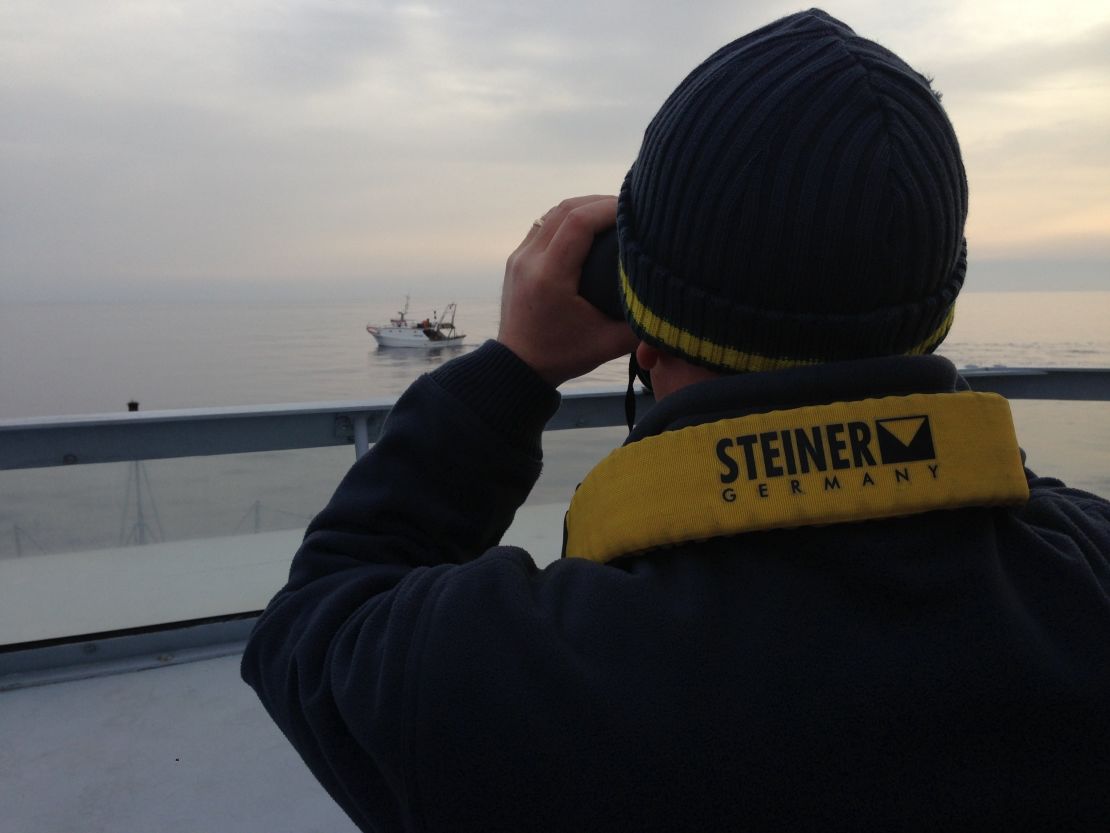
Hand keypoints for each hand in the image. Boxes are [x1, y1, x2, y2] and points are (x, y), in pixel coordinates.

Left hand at [497, 195, 638, 386]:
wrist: (519, 368)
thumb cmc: (564, 356)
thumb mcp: (610, 344)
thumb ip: (643, 321)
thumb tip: (672, 298)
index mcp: (549, 276)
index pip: (578, 221)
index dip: (609, 207)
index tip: (636, 209)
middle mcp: (529, 260)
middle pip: (565, 209)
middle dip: (600, 202)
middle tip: (631, 208)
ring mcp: (519, 257)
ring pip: (552, 213)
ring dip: (584, 207)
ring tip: (613, 213)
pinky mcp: (516, 259)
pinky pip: (544, 225)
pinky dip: (568, 218)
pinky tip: (590, 226)